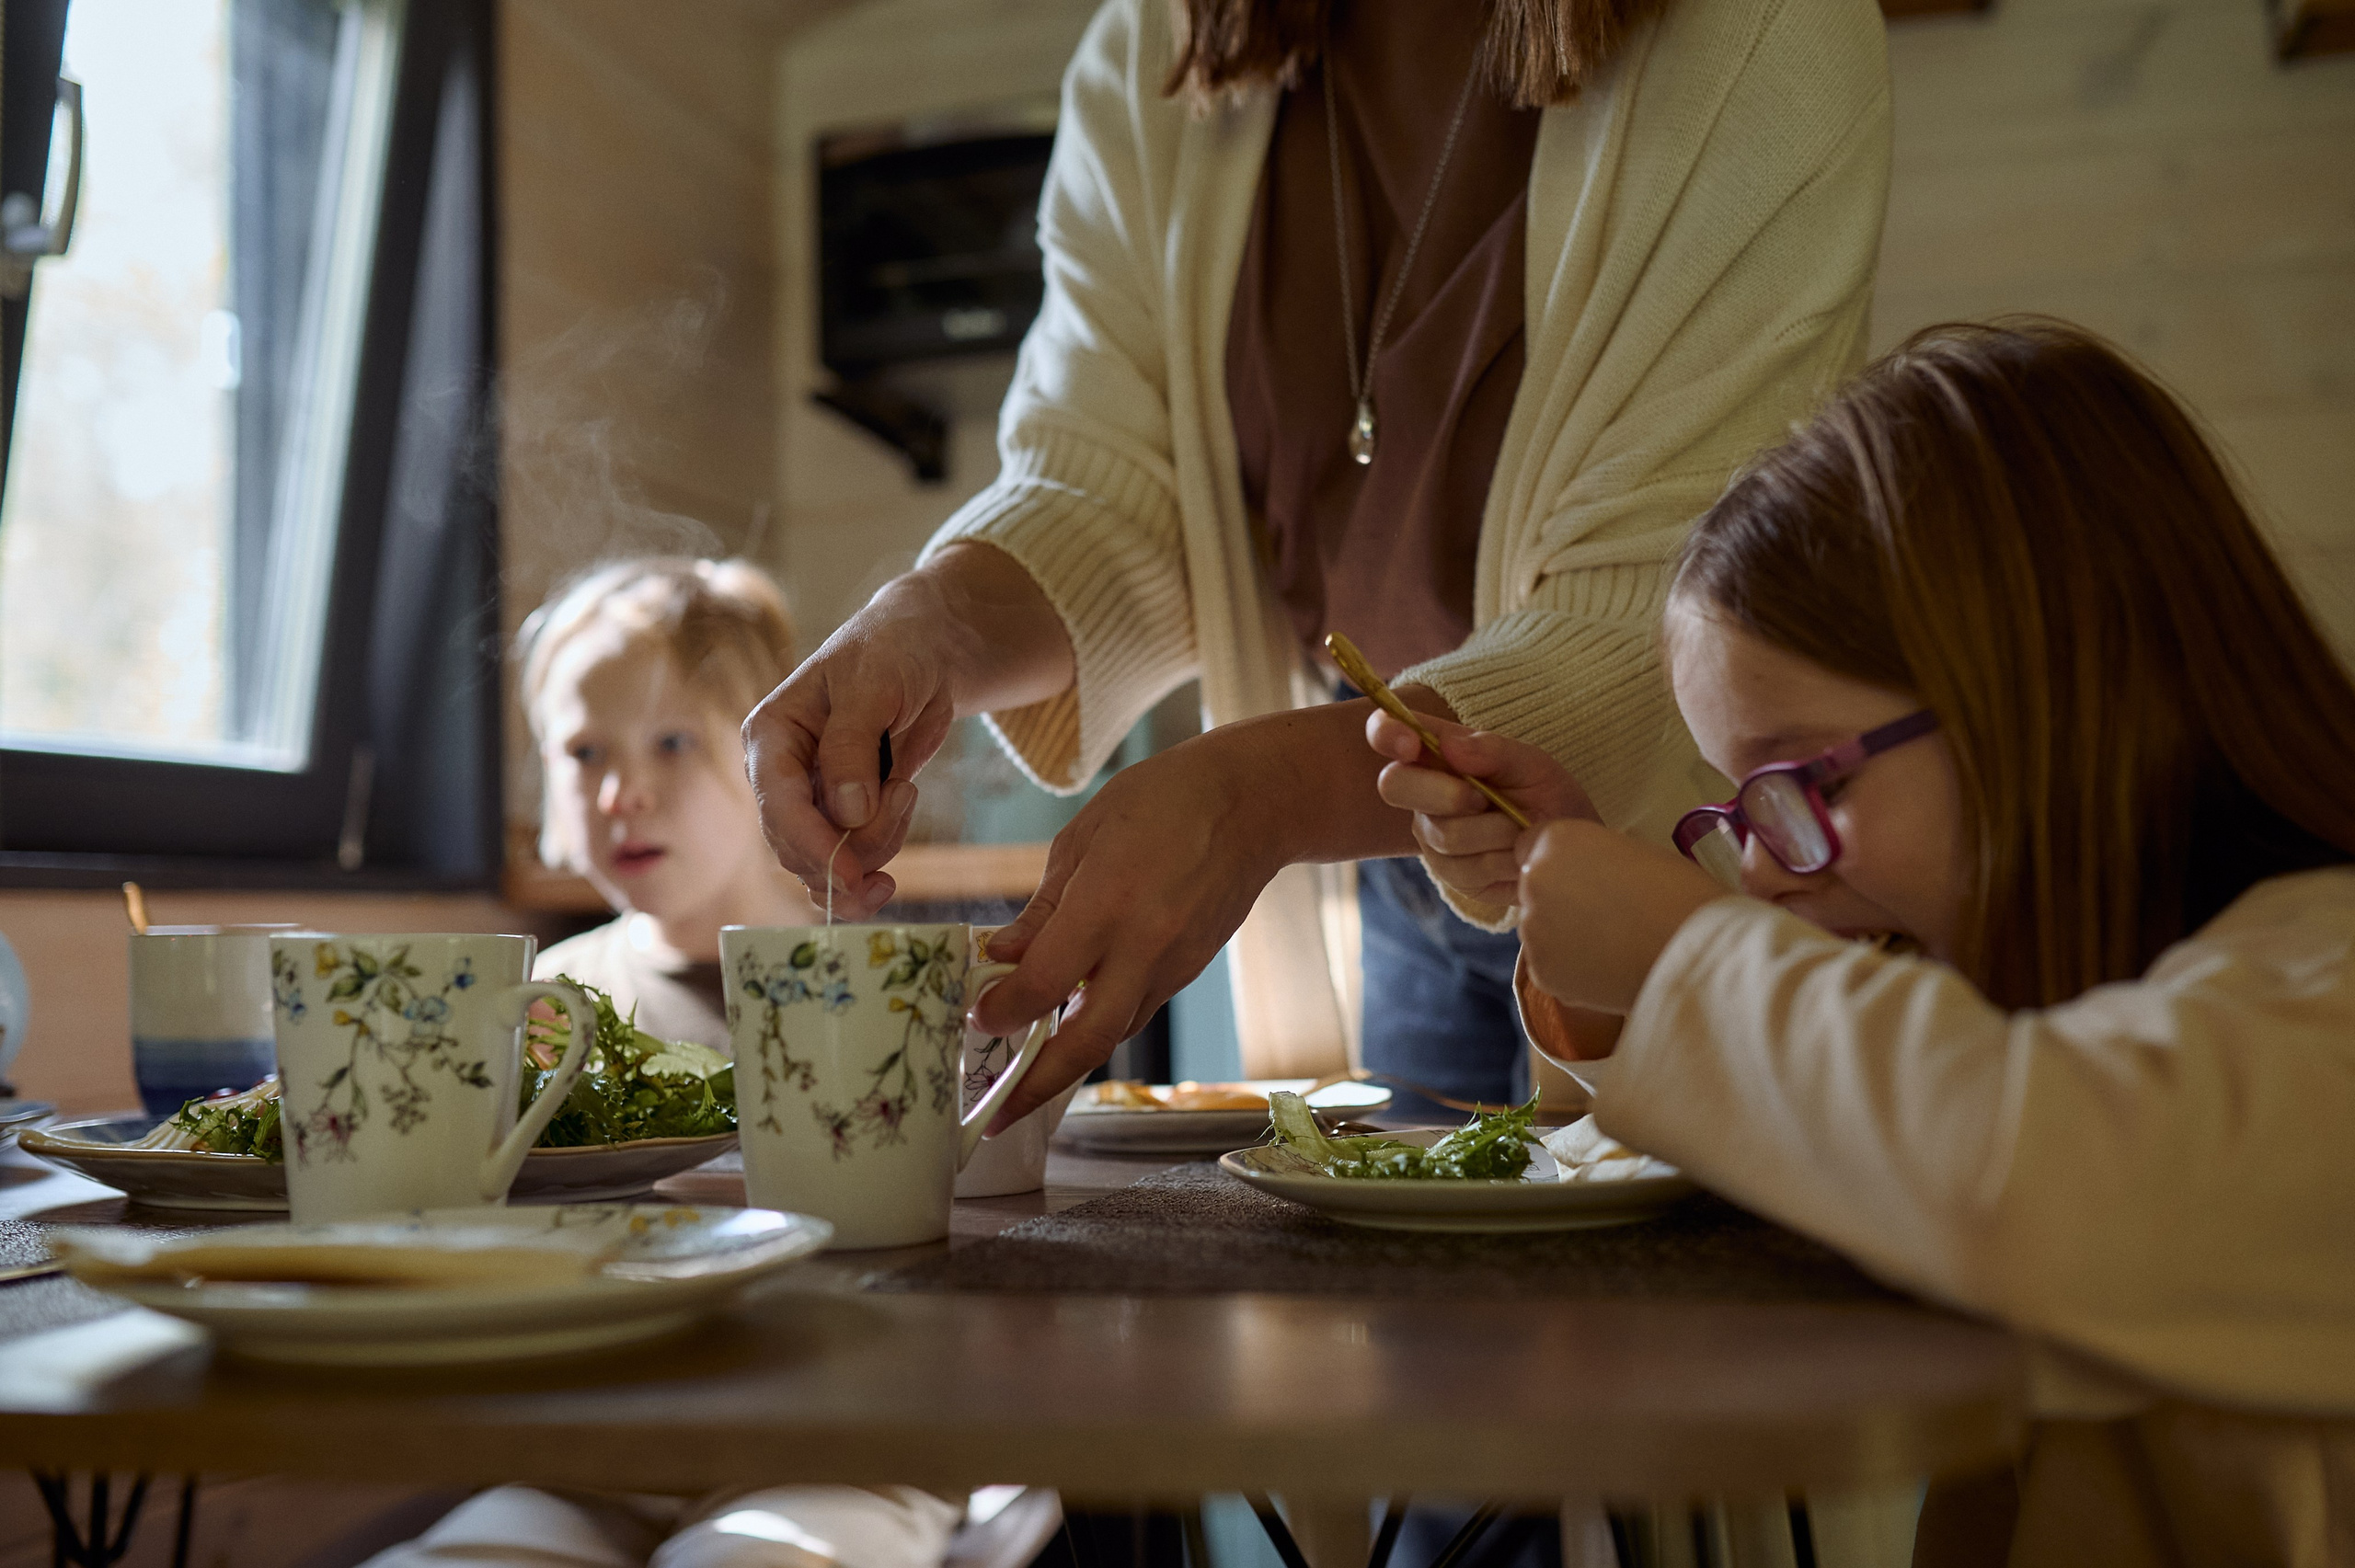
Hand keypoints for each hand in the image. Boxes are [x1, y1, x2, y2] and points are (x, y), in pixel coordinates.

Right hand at [741, 545, 1071, 917]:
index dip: (813, 845)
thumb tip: (847, 813)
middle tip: (905, 794)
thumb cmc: (891, 653)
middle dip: (853, 847)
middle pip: (799, 845)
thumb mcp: (872, 685)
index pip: (778, 803)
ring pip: (825, 862)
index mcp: (771, 736)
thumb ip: (852, 746)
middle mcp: (780, 775)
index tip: (854, 873)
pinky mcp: (841, 816)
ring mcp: (810, 800)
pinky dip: (874, 863)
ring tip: (907, 787)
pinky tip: (896, 842)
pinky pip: (848, 862)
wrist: (922, 654)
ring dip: (875, 847)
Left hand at [968, 733, 1283, 1126]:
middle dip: (1036, 1085)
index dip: (1001, 1011)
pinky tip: (1069, 1024)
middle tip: (997, 1115)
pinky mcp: (1188, 971)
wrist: (1253, 805)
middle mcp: (1143, 945)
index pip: (1042, 984)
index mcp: (1107, 903)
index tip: (976, 1017)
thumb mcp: (1082, 839)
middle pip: (1086, 1041)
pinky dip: (1098, 1025)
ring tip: (1023, 1081)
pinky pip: (1135, 1011)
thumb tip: (999, 956)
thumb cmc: (1160, 803)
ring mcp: (1172, 965)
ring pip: (1113, 1034)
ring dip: (1066, 1063)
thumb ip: (1041, 909)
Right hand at [1366, 709, 1596, 911]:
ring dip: (1493, 830)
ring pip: (1442, 833)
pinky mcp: (1449, 875)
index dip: (1385, 732)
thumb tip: (1449, 748)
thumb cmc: (1545, 794)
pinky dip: (1502, 860)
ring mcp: (1432, 836)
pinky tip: (1517, 854)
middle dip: (1445, 792)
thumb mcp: (1531, 763)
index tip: (1410, 745)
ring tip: (1519, 828)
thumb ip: (1492, 751)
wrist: (1571, 846)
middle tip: (1485, 798)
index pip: (1386, 732)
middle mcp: (1423, 793)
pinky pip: (1464, 869)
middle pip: (1395, 785)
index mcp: (1436, 754)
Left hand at [1516, 820, 1725, 1012]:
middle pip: (1534, 888)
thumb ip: (1594, 858)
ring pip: (1539, 929)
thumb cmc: (1680, 894)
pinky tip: (1606, 967)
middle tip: (1606, 915)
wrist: (1693, 952)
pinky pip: (1548, 965)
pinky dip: (1570, 968)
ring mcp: (1533, 929)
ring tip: (1611, 945)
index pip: (1532, 846)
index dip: (1561, 862)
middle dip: (1560, 899)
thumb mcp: (1633, 852)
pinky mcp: (1541, 972)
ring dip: (1563, 935)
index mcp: (1558, 841)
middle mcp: (1535, 880)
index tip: (1586, 877)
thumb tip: (1583, 875)